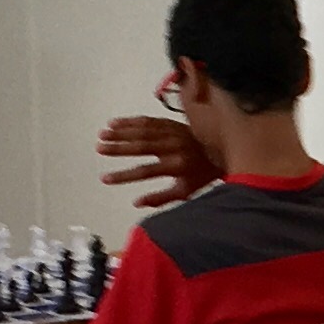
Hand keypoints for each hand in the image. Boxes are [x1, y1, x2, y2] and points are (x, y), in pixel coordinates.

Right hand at [96, 115, 213, 207]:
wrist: (224, 152)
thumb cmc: (202, 175)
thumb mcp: (185, 192)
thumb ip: (160, 198)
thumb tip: (136, 203)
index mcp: (177, 165)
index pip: (145, 171)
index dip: (123, 175)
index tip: (105, 179)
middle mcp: (174, 147)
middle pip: (141, 147)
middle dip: (118, 148)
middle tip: (99, 150)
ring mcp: (173, 132)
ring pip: (143, 131)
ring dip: (121, 132)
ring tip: (102, 135)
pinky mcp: (171, 123)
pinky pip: (148, 120)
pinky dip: (130, 121)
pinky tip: (115, 123)